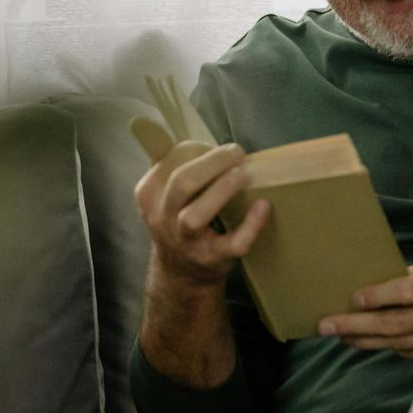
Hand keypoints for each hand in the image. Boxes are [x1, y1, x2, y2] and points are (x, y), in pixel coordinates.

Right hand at [133, 141, 271, 290]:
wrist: (180, 272)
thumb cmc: (179, 220)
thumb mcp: (165, 192)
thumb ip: (175, 164)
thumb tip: (205, 139)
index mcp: (149, 193)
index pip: (171, 159)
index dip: (199, 148)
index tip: (220, 150)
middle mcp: (161, 217)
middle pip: (181, 182)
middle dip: (213, 163)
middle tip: (237, 153)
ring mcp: (184, 240)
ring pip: (194, 216)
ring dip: (222, 190)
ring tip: (244, 175)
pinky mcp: (210, 258)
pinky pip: (231, 243)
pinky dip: (250, 225)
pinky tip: (263, 207)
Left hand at [317, 261, 412, 364]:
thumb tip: (385, 276)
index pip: (407, 292)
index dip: (378, 296)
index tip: (352, 298)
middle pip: (394, 324)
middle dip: (355, 326)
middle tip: (326, 325)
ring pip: (396, 344)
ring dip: (364, 340)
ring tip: (338, 334)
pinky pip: (410, 354)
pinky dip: (388, 347)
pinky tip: (368, 342)